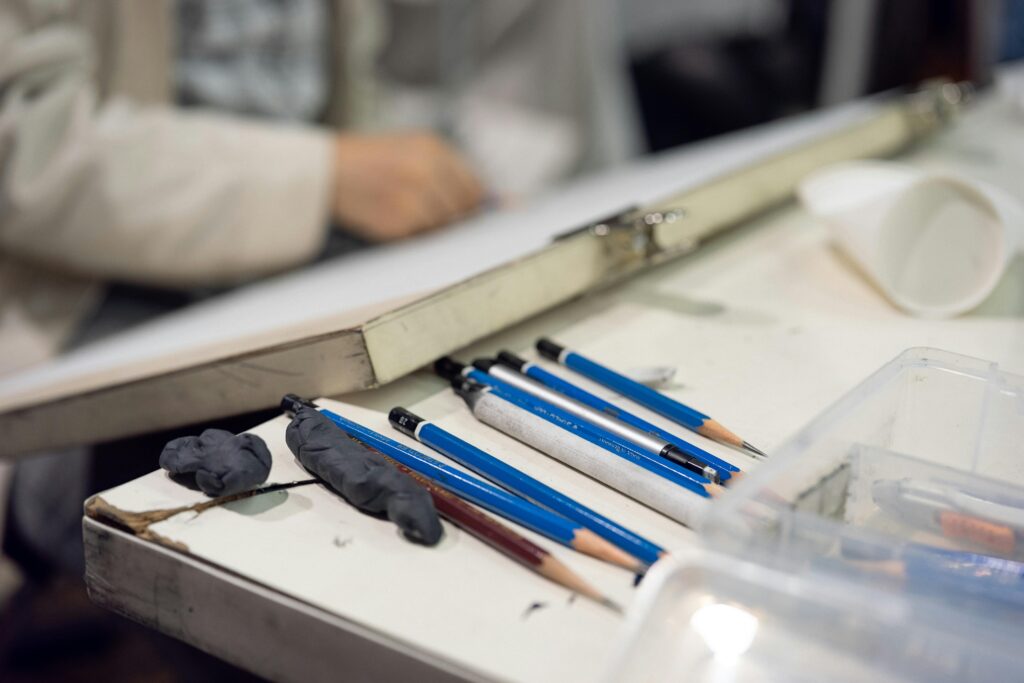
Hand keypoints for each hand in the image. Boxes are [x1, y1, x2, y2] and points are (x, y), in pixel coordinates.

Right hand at [330, 132, 484, 240]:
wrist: (323, 172)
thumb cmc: (367, 163)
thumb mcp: (409, 151)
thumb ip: (446, 172)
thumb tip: (489, 202)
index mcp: (433, 148)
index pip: (473, 187)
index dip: (470, 205)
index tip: (462, 214)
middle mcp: (427, 170)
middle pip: (462, 210)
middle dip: (451, 218)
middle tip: (423, 215)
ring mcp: (414, 196)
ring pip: (443, 226)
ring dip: (428, 227)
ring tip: (400, 213)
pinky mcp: (399, 221)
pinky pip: (420, 238)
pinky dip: (409, 236)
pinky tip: (389, 221)